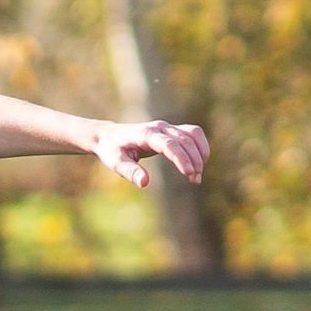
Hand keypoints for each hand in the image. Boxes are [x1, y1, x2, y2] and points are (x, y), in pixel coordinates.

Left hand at [93, 119, 207, 189]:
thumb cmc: (112, 150)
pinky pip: (193, 134)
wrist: (109, 135)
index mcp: (145, 134)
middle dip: (194, 160)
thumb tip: (144, 183)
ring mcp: (167, 127)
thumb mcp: (115, 162)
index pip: (168, 144)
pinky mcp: (172, 130)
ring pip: (193, 134)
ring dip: (200, 154)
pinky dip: (200, 147)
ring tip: (197, 176)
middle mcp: (159, 127)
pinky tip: (199, 164)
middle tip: (195, 181)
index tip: (189, 173)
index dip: (181, 157)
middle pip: (184, 140)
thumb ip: (130, 172)